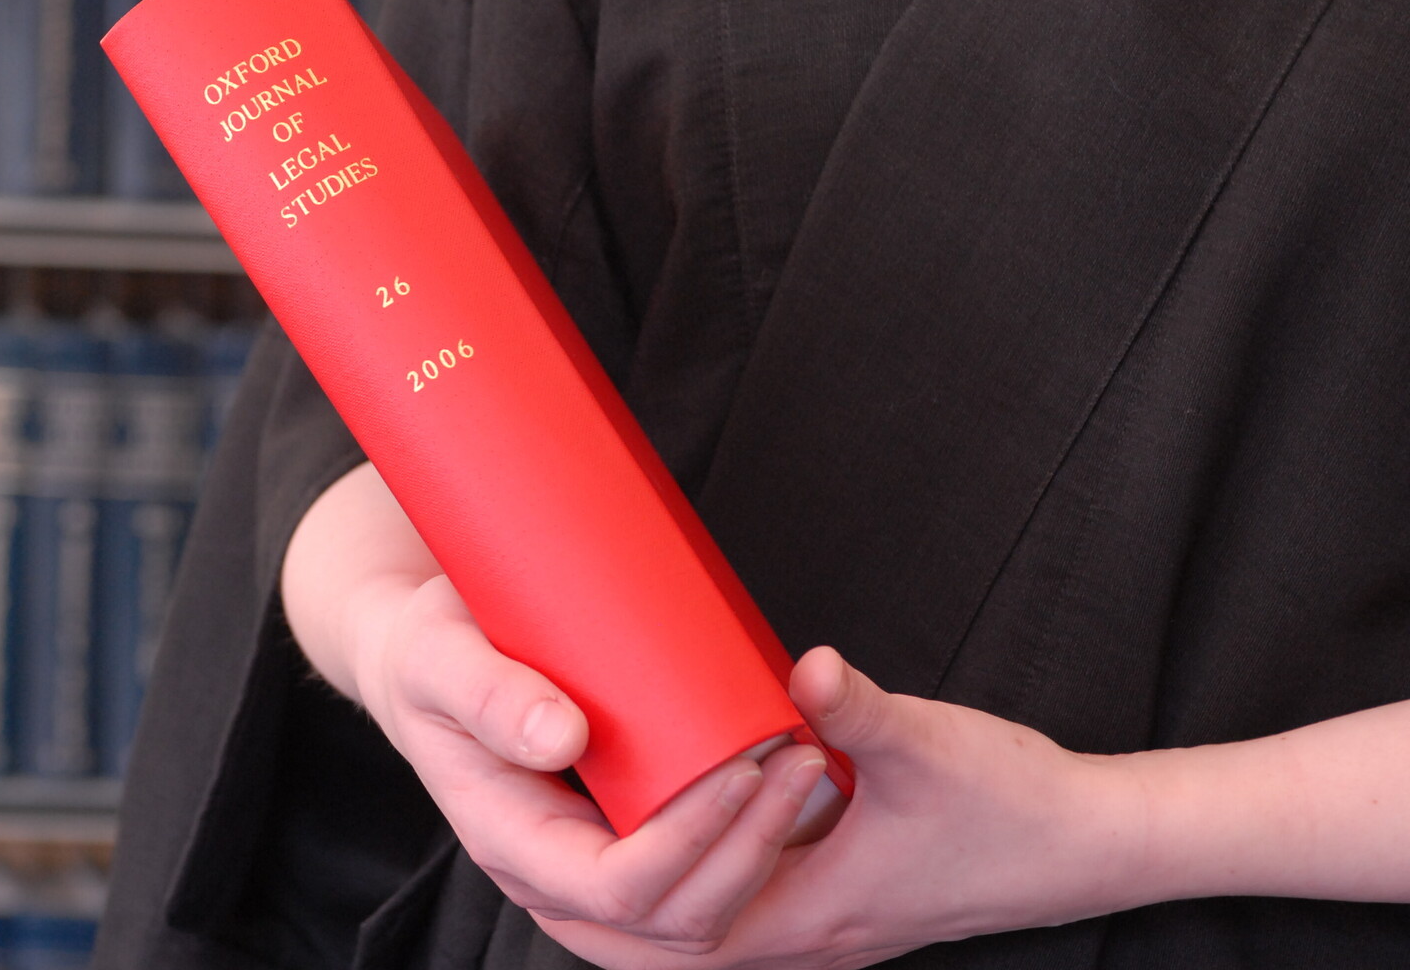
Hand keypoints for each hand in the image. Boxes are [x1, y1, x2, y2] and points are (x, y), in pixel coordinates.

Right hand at [351, 573, 830, 955]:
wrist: (422, 662)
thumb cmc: (430, 651)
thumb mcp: (438, 654)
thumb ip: (486, 691)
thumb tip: (561, 736)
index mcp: (508, 839)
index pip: (613, 889)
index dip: (687, 844)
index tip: (741, 769)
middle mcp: (551, 874)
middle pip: (670, 920)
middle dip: (748, 851)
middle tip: (801, 757)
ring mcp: (587, 865)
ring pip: (694, 915)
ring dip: (762, 852)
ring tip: (806, 762)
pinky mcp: (617, 840)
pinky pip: (695, 880)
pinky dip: (748, 846)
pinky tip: (785, 781)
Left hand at [538, 647, 1150, 968]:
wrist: (1085, 843)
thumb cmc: (1012, 805)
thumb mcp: (928, 746)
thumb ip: (858, 709)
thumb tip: (802, 668)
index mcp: (805, 913)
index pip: (671, 925)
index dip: (611, 872)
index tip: (571, 800)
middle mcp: (798, 936)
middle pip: (655, 952)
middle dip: (582, 903)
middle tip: (525, 830)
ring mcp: (812, 926)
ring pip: (685, 940)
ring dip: (623, 897)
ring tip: (572, 826)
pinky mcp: (826, 904)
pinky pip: (724, 913)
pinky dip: (674, 882)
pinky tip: (660, 819)